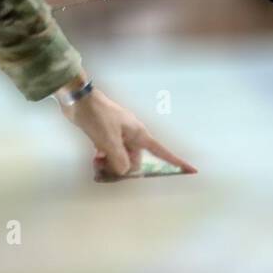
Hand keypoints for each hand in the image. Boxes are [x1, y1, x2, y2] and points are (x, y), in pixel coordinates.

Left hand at [65, 87, 196, 177]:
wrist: (80, 100)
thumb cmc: (98, 117)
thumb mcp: (109, 140)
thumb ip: (118, 159)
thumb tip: (124, 171)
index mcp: (139, 134)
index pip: (162, 151)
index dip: (177, 161)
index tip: (192, 170)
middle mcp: (132, 135)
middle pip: (135, 160)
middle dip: (122, 168)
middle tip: (105, 168)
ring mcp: (120, 134)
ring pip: (121, 156)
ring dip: (110, 163)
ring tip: (97, 161)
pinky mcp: (107, 134)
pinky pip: (111, 151)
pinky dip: (104, 156)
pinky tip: (94, 156)